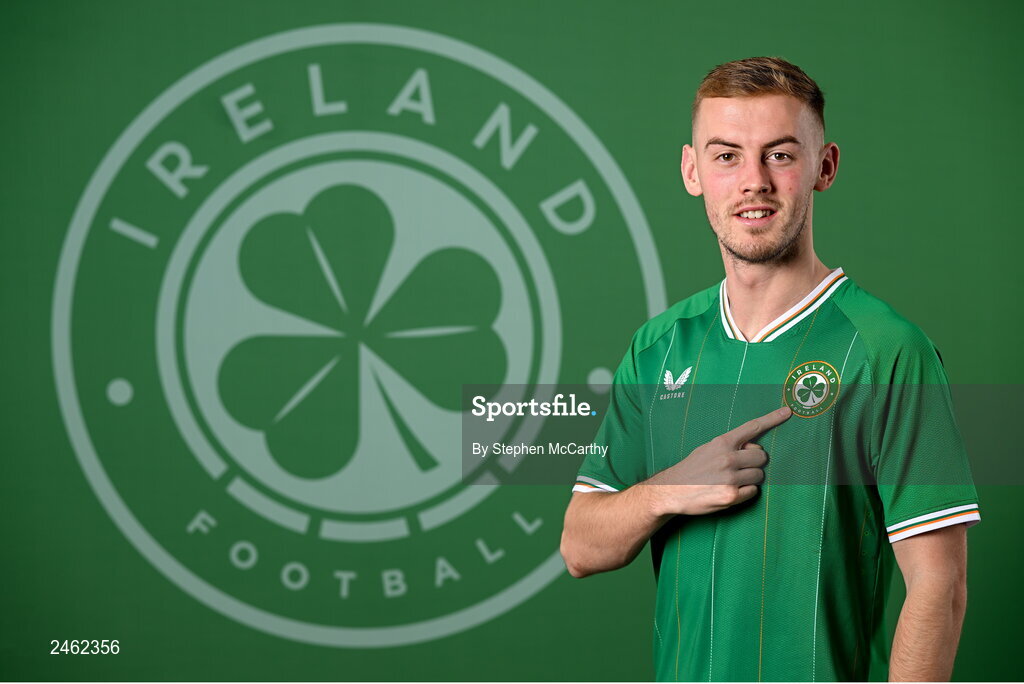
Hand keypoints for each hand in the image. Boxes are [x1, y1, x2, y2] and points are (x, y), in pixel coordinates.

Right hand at [644, 406, 791, 516]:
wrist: (671, 490)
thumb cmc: (692, 469)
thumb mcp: (707, 449)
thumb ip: (730, 446)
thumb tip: (753, 448)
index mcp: (722, 443)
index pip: (752, 428)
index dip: (772, 419)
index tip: (787, 412)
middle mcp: (728, 458)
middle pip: (762, 457)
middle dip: (755, 463)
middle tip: (742, 468)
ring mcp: (730, 478)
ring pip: (759, 475)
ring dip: (750, 479)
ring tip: (732, 481)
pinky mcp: (731, 496)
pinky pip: (753, 492)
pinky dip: (746, 493)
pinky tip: (731, 491)